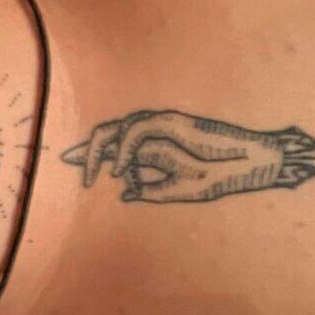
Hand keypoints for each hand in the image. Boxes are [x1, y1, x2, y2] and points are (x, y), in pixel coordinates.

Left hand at [60, 109, 287, 202]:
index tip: (68, 161)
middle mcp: (152, 133)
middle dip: (85, 147)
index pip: (112, 144)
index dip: (90, 152)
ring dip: (100, 151)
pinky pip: (137, 131)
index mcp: (151, 148)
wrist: (247, 166)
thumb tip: (123, 193)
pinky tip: (119, 171)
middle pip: (108, 132)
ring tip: (94, 177)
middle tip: (67, 161)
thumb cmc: (217, 177)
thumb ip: (150, 190)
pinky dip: (125, 150)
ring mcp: (161, 125)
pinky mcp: (172, 121)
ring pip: (117, 129)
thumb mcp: (177, 190)